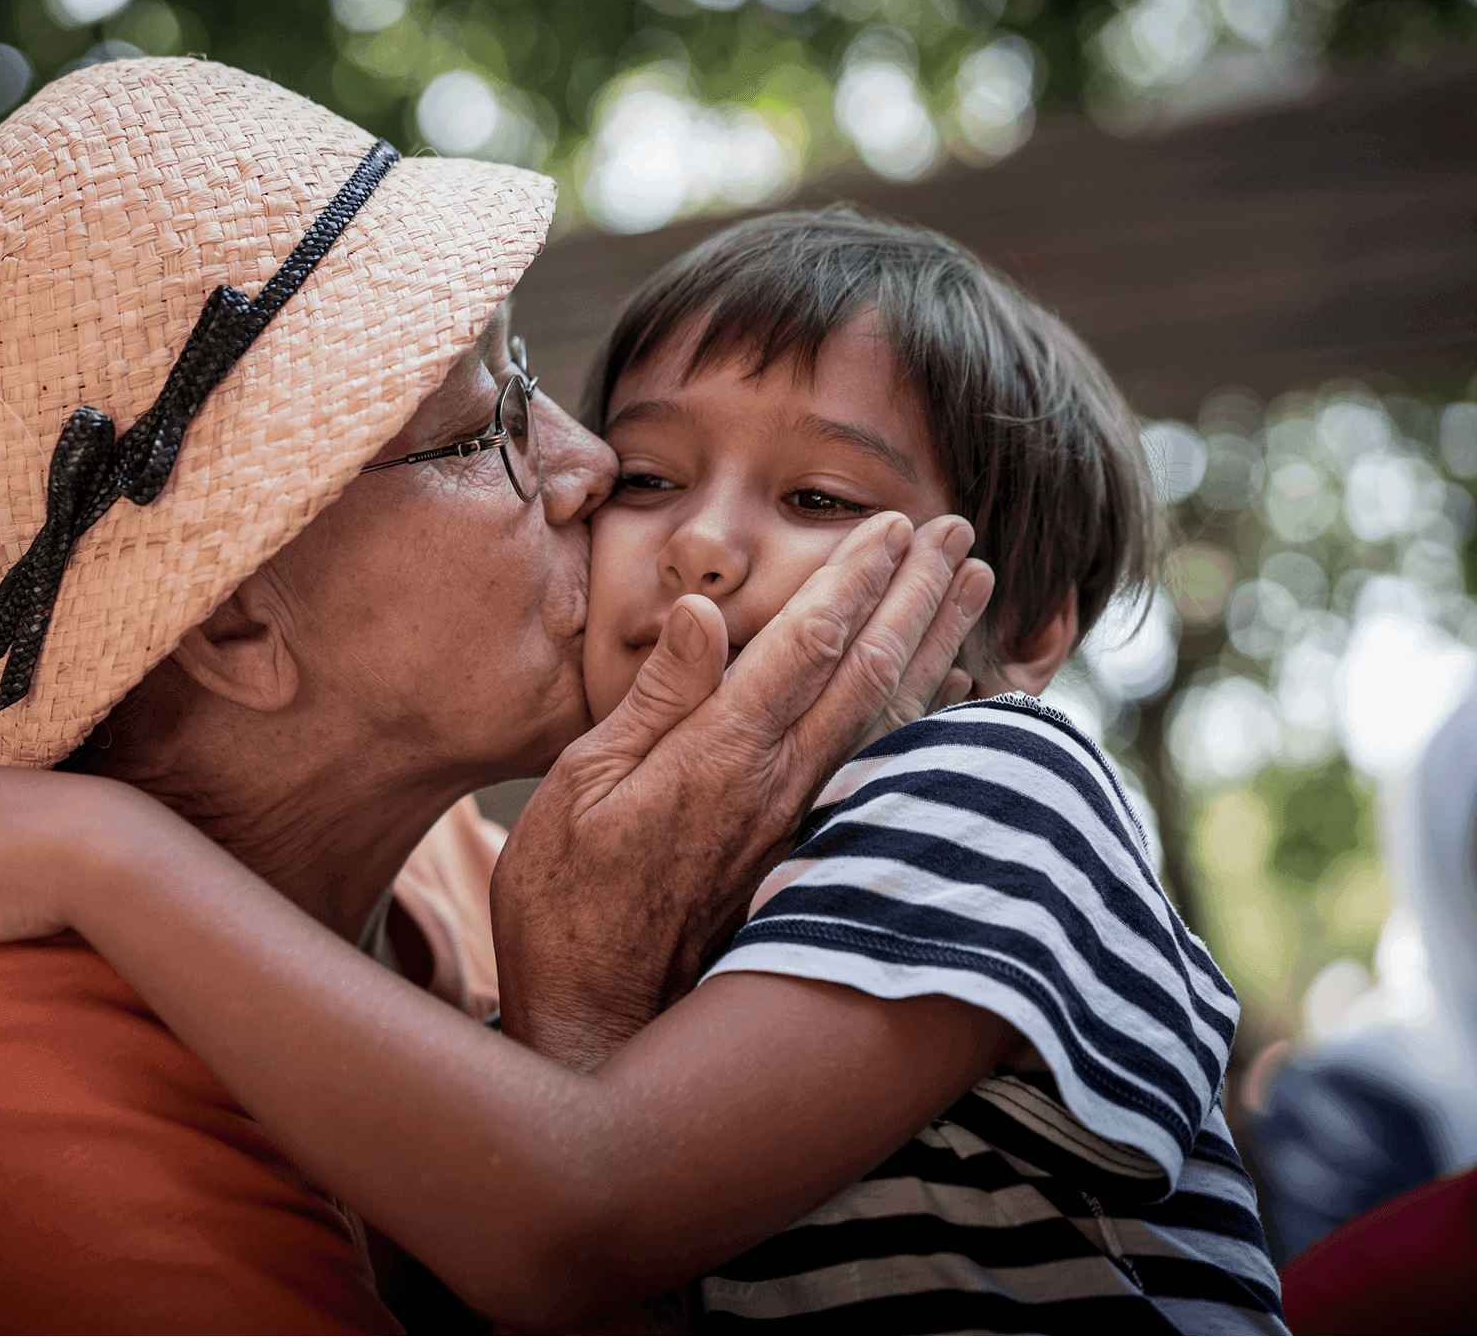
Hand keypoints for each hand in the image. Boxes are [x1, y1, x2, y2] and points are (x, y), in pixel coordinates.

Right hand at [493, 513, 993, 1068]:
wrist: (598, 1020)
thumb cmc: (567, 900)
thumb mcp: (579, 784)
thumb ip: (656, 698)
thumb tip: (706, 612)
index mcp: (722, 755)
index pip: (808, 644)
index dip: (855, 578)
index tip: (895, 526)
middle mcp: (781, 786)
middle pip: (870, 670)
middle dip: (917, 594)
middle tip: (959, 532)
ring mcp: (801, 826)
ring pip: (891, 718)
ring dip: (939, 646)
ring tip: (978, 591)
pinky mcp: (803, 858)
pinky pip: (884, 775)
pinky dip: (928, 729)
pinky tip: (958, 702)